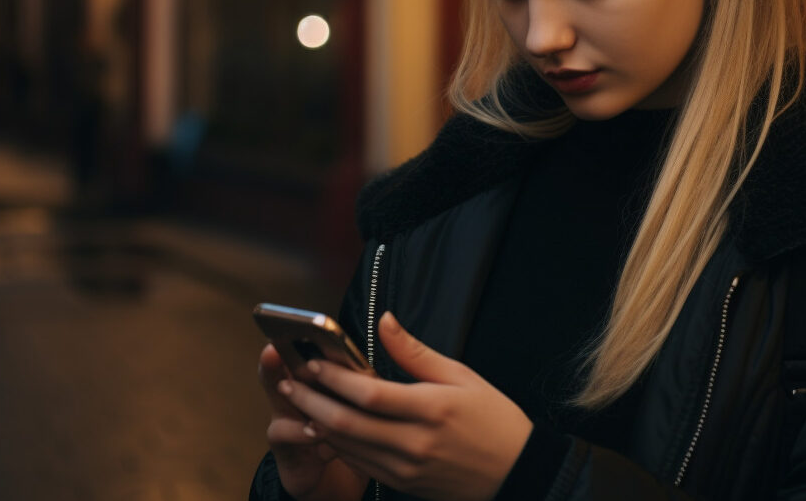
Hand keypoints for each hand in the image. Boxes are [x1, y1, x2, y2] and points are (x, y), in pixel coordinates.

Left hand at [276, 312, 533, 500]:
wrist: (517, 474)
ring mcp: (407, 468)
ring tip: (296, 401)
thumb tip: (384, 321)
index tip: (311, 360)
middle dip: (311, 401)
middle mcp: (415, 442)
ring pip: (348, 446)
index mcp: (432, 409)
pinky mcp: (404, 484)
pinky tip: (322, 427)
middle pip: (348, 423)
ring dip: (316, 423)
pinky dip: (337, 445)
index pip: (369, 393)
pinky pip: (361, 464)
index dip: (334, 378)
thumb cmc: (494, 419)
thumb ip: (415, 351)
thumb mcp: (462, 376)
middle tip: (287, 381)